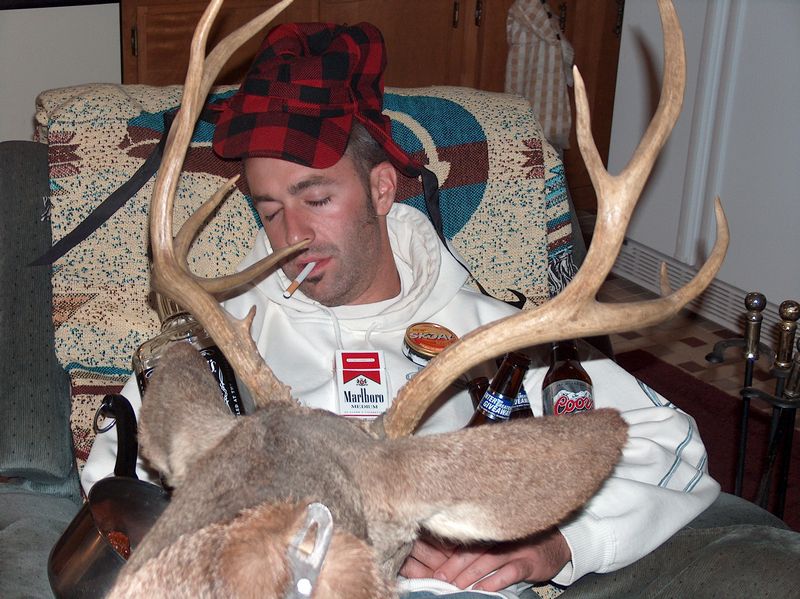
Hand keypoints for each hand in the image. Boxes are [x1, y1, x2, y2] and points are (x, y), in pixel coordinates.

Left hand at [399, 528, 570, 591]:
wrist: (561, 543)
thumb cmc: (526, 541)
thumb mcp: (504, 538)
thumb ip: (482, 544)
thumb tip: (450, 556)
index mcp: (493, 529)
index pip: (467, 540)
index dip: (449, 553)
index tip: (434, 566)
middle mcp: (503, 535)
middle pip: (473, 550)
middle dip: (454, 566)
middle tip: (439, 579)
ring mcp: (517, 548)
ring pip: (488, 561)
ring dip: (470, 575)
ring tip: (455, 586)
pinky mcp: (530, 561)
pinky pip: (510, 571)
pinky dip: (495, 581)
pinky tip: (482, 590)